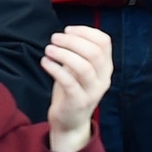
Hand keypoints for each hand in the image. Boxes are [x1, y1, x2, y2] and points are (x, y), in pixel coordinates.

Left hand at [41, 23, 113, 151]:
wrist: (70, 122)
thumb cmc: (73, 90)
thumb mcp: (80, 69)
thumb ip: (79, 53)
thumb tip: (67, 32)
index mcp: (106, 67)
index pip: (104, 41)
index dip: (85, 31)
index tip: (67, 30)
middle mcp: (103, 79)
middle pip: (94, 52)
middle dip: (72, 41)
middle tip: (54, 38)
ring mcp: (92, 92)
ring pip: (84, 67)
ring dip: (63, 54)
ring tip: (48, 49)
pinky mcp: (79, 102)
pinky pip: (69, 82)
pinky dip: (55, 69)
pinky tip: (45, 62)